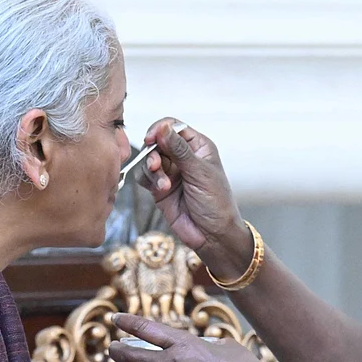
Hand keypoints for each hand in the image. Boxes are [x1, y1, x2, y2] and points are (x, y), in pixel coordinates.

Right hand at [140, 119, 252, 279]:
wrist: (212, 235)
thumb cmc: (216, 203)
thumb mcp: (200, 173)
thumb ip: (179, 150)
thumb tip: (163, 128)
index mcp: (198, 147)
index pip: (174, 127)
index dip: (161, 129)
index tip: (152, 138)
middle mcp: (182, 157)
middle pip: (157, 142)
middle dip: (154, 152)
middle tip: (156, 165)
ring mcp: (170, 172)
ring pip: (149, 159)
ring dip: (152, 170)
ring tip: (163, 184)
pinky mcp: (159, 188)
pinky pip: (144, 176)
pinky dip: (148, 180)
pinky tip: (159, 190)